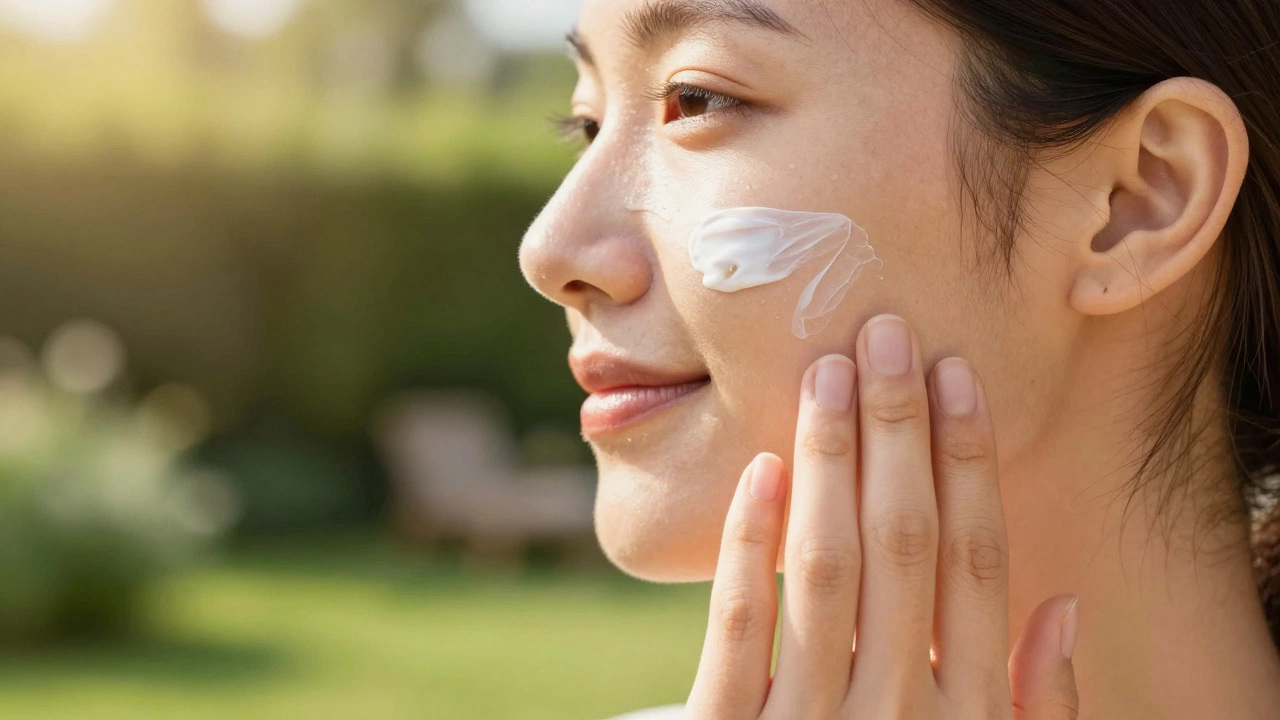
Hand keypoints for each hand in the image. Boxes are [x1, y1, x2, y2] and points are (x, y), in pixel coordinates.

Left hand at [686, 314, 1079, 719]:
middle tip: (885, 335)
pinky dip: (749, 544)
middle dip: (899, 429)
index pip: (975, 562)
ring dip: (831, 459)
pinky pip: (738, 628)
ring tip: (829, 373)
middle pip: (904, 543)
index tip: (955, 373)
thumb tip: (1064, 606)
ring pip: (825, 567)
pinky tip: (763, 467)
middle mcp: (896, 715)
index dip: (968, 461)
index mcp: (970, 718)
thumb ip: (1036, 703)